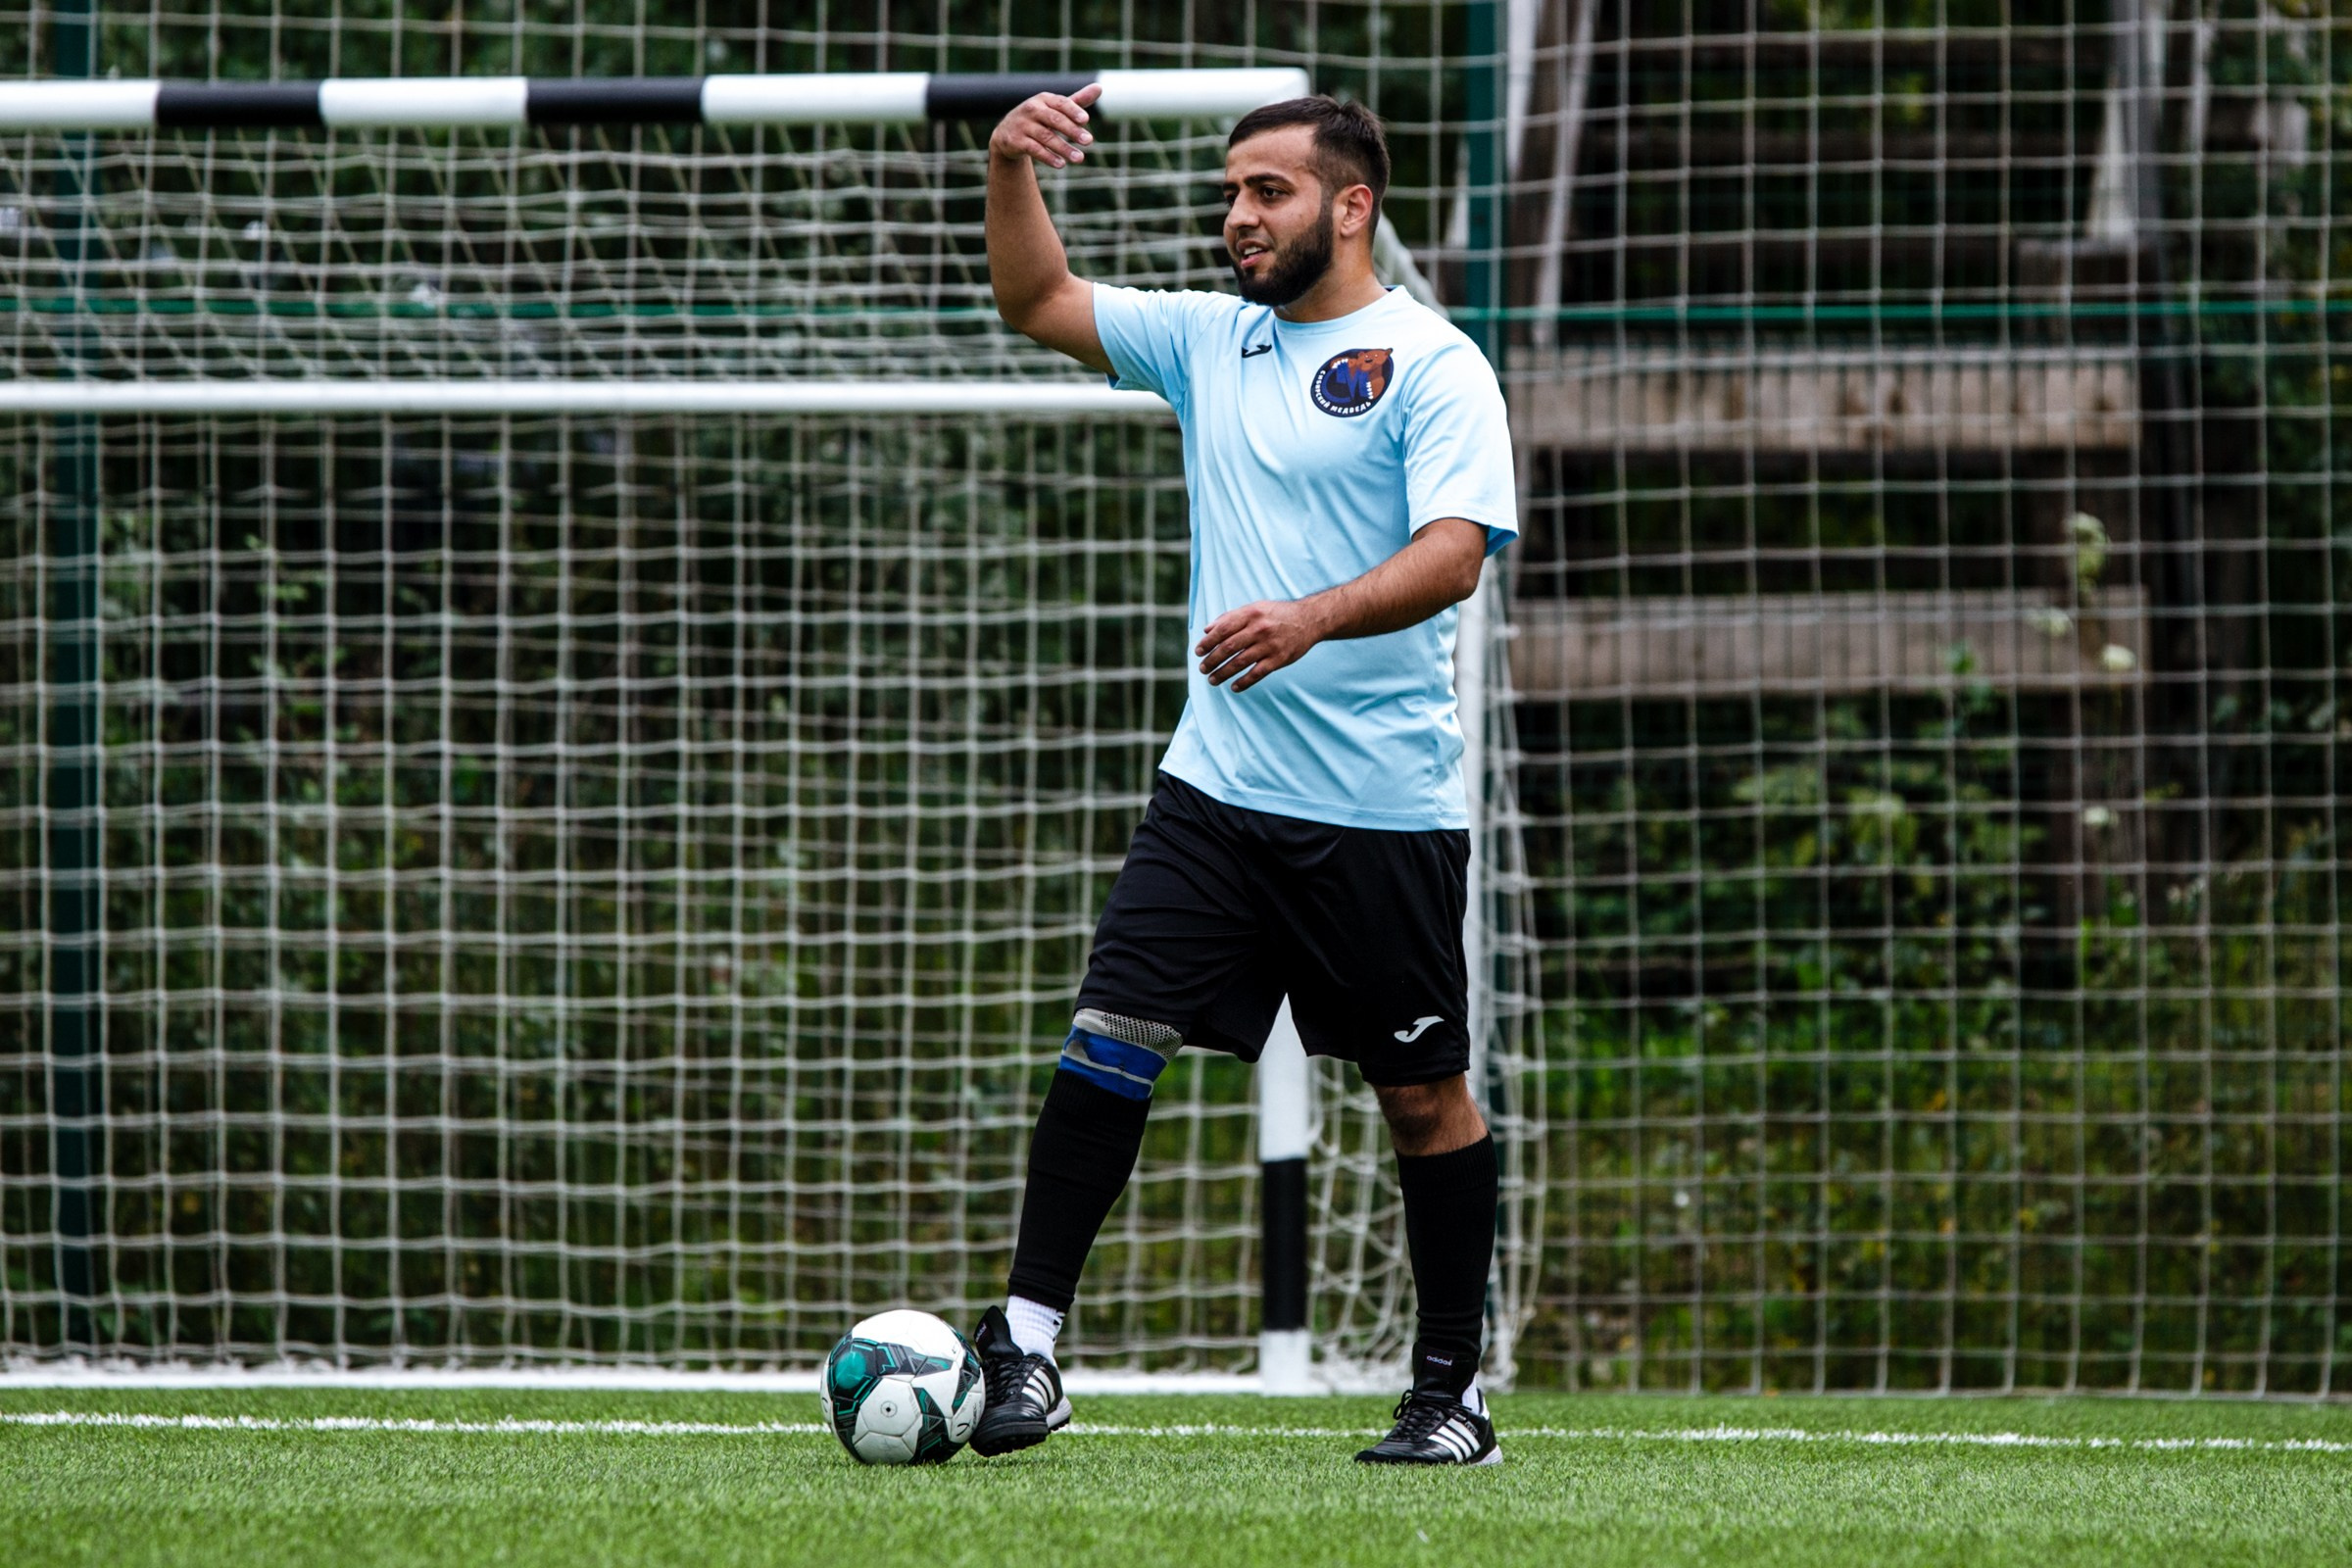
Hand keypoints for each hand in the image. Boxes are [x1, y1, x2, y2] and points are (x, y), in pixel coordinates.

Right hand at [989, 83, 1100, 168]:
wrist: (1007, 133)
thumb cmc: (1038, 119)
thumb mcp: (1056, 109)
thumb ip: (1077, 101)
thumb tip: (1100, 87)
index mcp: (1044, 99)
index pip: (1061, 103)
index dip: (1073, 110)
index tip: (1086, 120)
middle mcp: (1032, 109)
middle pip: (1054, 119)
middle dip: (1072, 130)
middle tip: (1089, 141)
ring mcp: (1022, 125)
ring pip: (1045, 137)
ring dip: (1063, 148)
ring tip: (1080, 158)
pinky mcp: (1015, 141)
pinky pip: (1034, 149)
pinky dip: (1048, 157)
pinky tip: (1061, 164)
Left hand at [1195, 599, 1327, 692]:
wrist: (1310, 620)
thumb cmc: (1278, 614)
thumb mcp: (1255, 608)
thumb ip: (1231, 617)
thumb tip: (1207, 630)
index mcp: (1251, 614)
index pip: (1222, 629)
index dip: (1208, 642)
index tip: (1198, 651)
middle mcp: (1259, 629)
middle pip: (1228, 647)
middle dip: (1212, 660)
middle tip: (1203, 668)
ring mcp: (1269, 645)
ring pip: (1240, 662)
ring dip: (1223, 673)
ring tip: (1212, 679)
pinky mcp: (1279, 659)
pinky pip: (1257, 674)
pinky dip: (1244, 682)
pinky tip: (1234, 687)